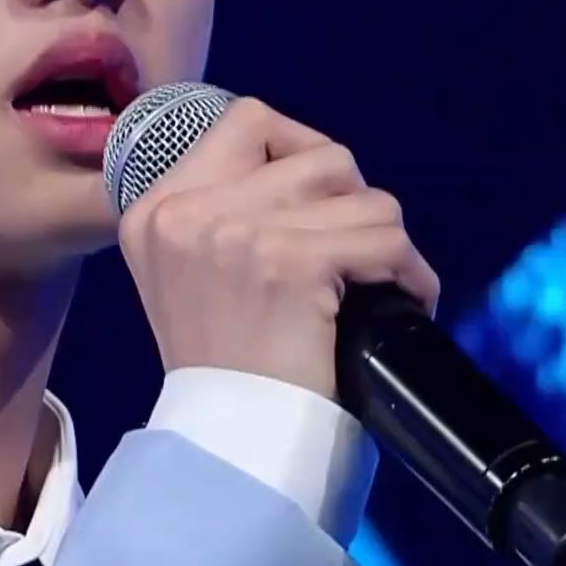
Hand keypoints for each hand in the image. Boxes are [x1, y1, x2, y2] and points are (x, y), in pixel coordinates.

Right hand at [116, 97, 439, 404]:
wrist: (232, 445)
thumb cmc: (225, 371)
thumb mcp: (190, 276)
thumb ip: (222, 216)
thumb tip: (307, 173)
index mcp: (154, 210)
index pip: (246, 121)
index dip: (301, 151)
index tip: (320, 205)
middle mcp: (184, 211)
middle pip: (317, 153)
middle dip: (352, 202)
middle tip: (353, 255)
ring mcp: (233, 232)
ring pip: (360, 191)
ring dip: (383, 238)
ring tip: (376, 282)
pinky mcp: (287, 261)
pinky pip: (383, 238)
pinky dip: (410, 273)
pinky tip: (406, 302)